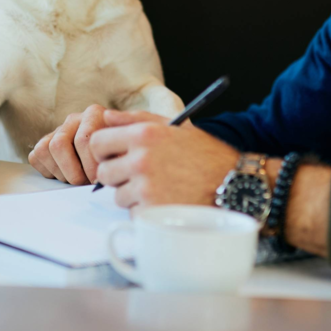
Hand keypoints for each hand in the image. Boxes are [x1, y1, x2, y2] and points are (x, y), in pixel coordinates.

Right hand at [28, 105, 157, 184]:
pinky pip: (37, 156)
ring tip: (78, 180)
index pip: (85, 139)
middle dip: (74, 172)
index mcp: (95, 114)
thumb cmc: (122, 157)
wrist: (117, 156)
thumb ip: (120, 155)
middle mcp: (74, 118)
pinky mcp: (44, 142)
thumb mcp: (128, 152)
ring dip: (63, 172)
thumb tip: (101, 174)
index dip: (90, 165)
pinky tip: (67, 175)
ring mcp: (58, 129)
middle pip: (60, 144)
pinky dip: (50, 171)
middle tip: (87, 184)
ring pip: (48, 149)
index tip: (100, 180)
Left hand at [89, 110, 238, 208]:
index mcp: (143, 134)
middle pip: (103, 173)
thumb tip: (106, 116)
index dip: (104, 151)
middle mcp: (141, 159)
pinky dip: (145, 212)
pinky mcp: (153, 212)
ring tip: (158, 188)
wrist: (233, 182)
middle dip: (117, 175)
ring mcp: (146, 187)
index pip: (96, 142)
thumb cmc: (204, 153)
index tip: (114, 156)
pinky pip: (133, 214)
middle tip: (139, 176)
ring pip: (117, 196)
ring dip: (132, 195)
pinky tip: (165, 202)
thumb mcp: (173, 126)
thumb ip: (135, 119)